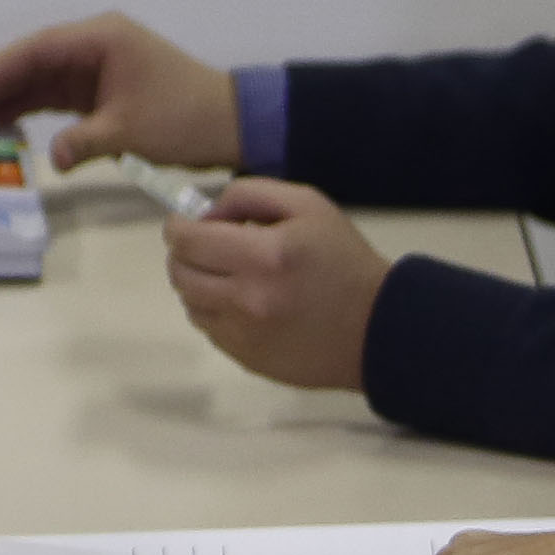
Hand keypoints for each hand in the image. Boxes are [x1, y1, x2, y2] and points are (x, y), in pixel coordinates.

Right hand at [0, 12, 238, 169]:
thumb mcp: (130, 131)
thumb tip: (53, 158)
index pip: (37, 50)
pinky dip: (33, 107)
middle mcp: (96, 43)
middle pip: (33, 59)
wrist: (230, 122)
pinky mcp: (102, 86)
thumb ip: (84, 141)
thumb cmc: (184, 118)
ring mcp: (98, 64)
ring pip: (41, 76)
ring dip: (11, 97)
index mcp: (102, 38)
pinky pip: (57, 92)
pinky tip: (7, 124)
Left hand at [160, 178, 386, 389]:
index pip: (188, 241)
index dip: (178, 227)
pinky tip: (244, 302)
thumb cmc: (342, 259)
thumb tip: (203, 214)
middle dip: (186, 253)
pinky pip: (209, 328)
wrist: (377, 328)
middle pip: (180, 273)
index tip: (185, 223)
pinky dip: (216, 310)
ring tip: (231, 274)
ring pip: (190, 302)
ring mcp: (245, 335)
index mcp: (264, 255)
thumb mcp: (307, 205)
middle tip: (207, 246)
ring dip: (199, 283)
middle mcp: (248, 298)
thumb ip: (248, 195)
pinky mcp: (246, 360)